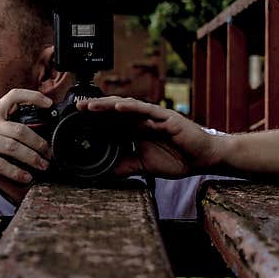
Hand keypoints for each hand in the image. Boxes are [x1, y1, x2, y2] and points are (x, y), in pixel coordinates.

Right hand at [0, 89, 53, 183]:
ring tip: (42, 166)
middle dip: (39, 143)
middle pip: (20, 130)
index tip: (49, 103)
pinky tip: (25, 177)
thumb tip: (27, 137)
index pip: (13, 96)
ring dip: (32, 159)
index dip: (33, 97)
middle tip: (49, 153)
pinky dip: (16, 172)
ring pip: (12, 148)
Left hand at [76, 97, 222, 178]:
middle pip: (114, 111)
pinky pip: (146, 110)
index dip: (93, 120)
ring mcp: (153, 117)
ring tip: (90, 105)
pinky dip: (132, 108)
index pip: (110, 122)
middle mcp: (141, 120)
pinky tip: (118, 107)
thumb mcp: (144, 166)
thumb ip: (126, 166)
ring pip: (126, 107)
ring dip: (107, 105)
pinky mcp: (165, 118)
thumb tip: (106, 172)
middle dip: (95, 109)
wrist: (203, 158)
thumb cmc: (177, 158)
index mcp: (135, 129)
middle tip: (76, 108)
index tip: (74, 121)